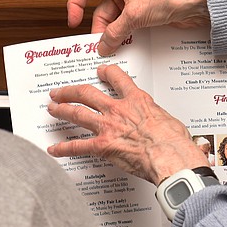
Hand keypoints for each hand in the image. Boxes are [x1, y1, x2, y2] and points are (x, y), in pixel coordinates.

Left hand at [47, 64, 206, 185]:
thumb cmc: (173, 140)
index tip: (101, 71)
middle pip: (87, 93)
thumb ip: (157, 119)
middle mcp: (118, 110)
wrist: (169, 155)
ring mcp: (107, 126)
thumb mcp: (168, 119)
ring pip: (77, 113)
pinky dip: (63, 148)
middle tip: (61, 91)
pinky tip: (54, 149)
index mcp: (137, 100)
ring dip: (61, 110)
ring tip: (53, 109)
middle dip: (70, 91)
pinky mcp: (102, 146)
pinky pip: (77, 146)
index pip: (118, 79)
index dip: (106, 73)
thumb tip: (159, 125)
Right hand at [67, 0, 209, 55]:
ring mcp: (133, 2)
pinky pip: (127, 27)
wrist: (198, 2)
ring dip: (113, 36)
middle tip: (99, 48)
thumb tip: (102, 46)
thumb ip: (115, 32)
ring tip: (112, 51)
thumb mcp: (135, 15)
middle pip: (100, 11)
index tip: (73, 22)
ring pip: (114, 22)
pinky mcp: (143, 14)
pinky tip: (125, 49)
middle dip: (99, 29)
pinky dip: (125, 37)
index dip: (75, 4)